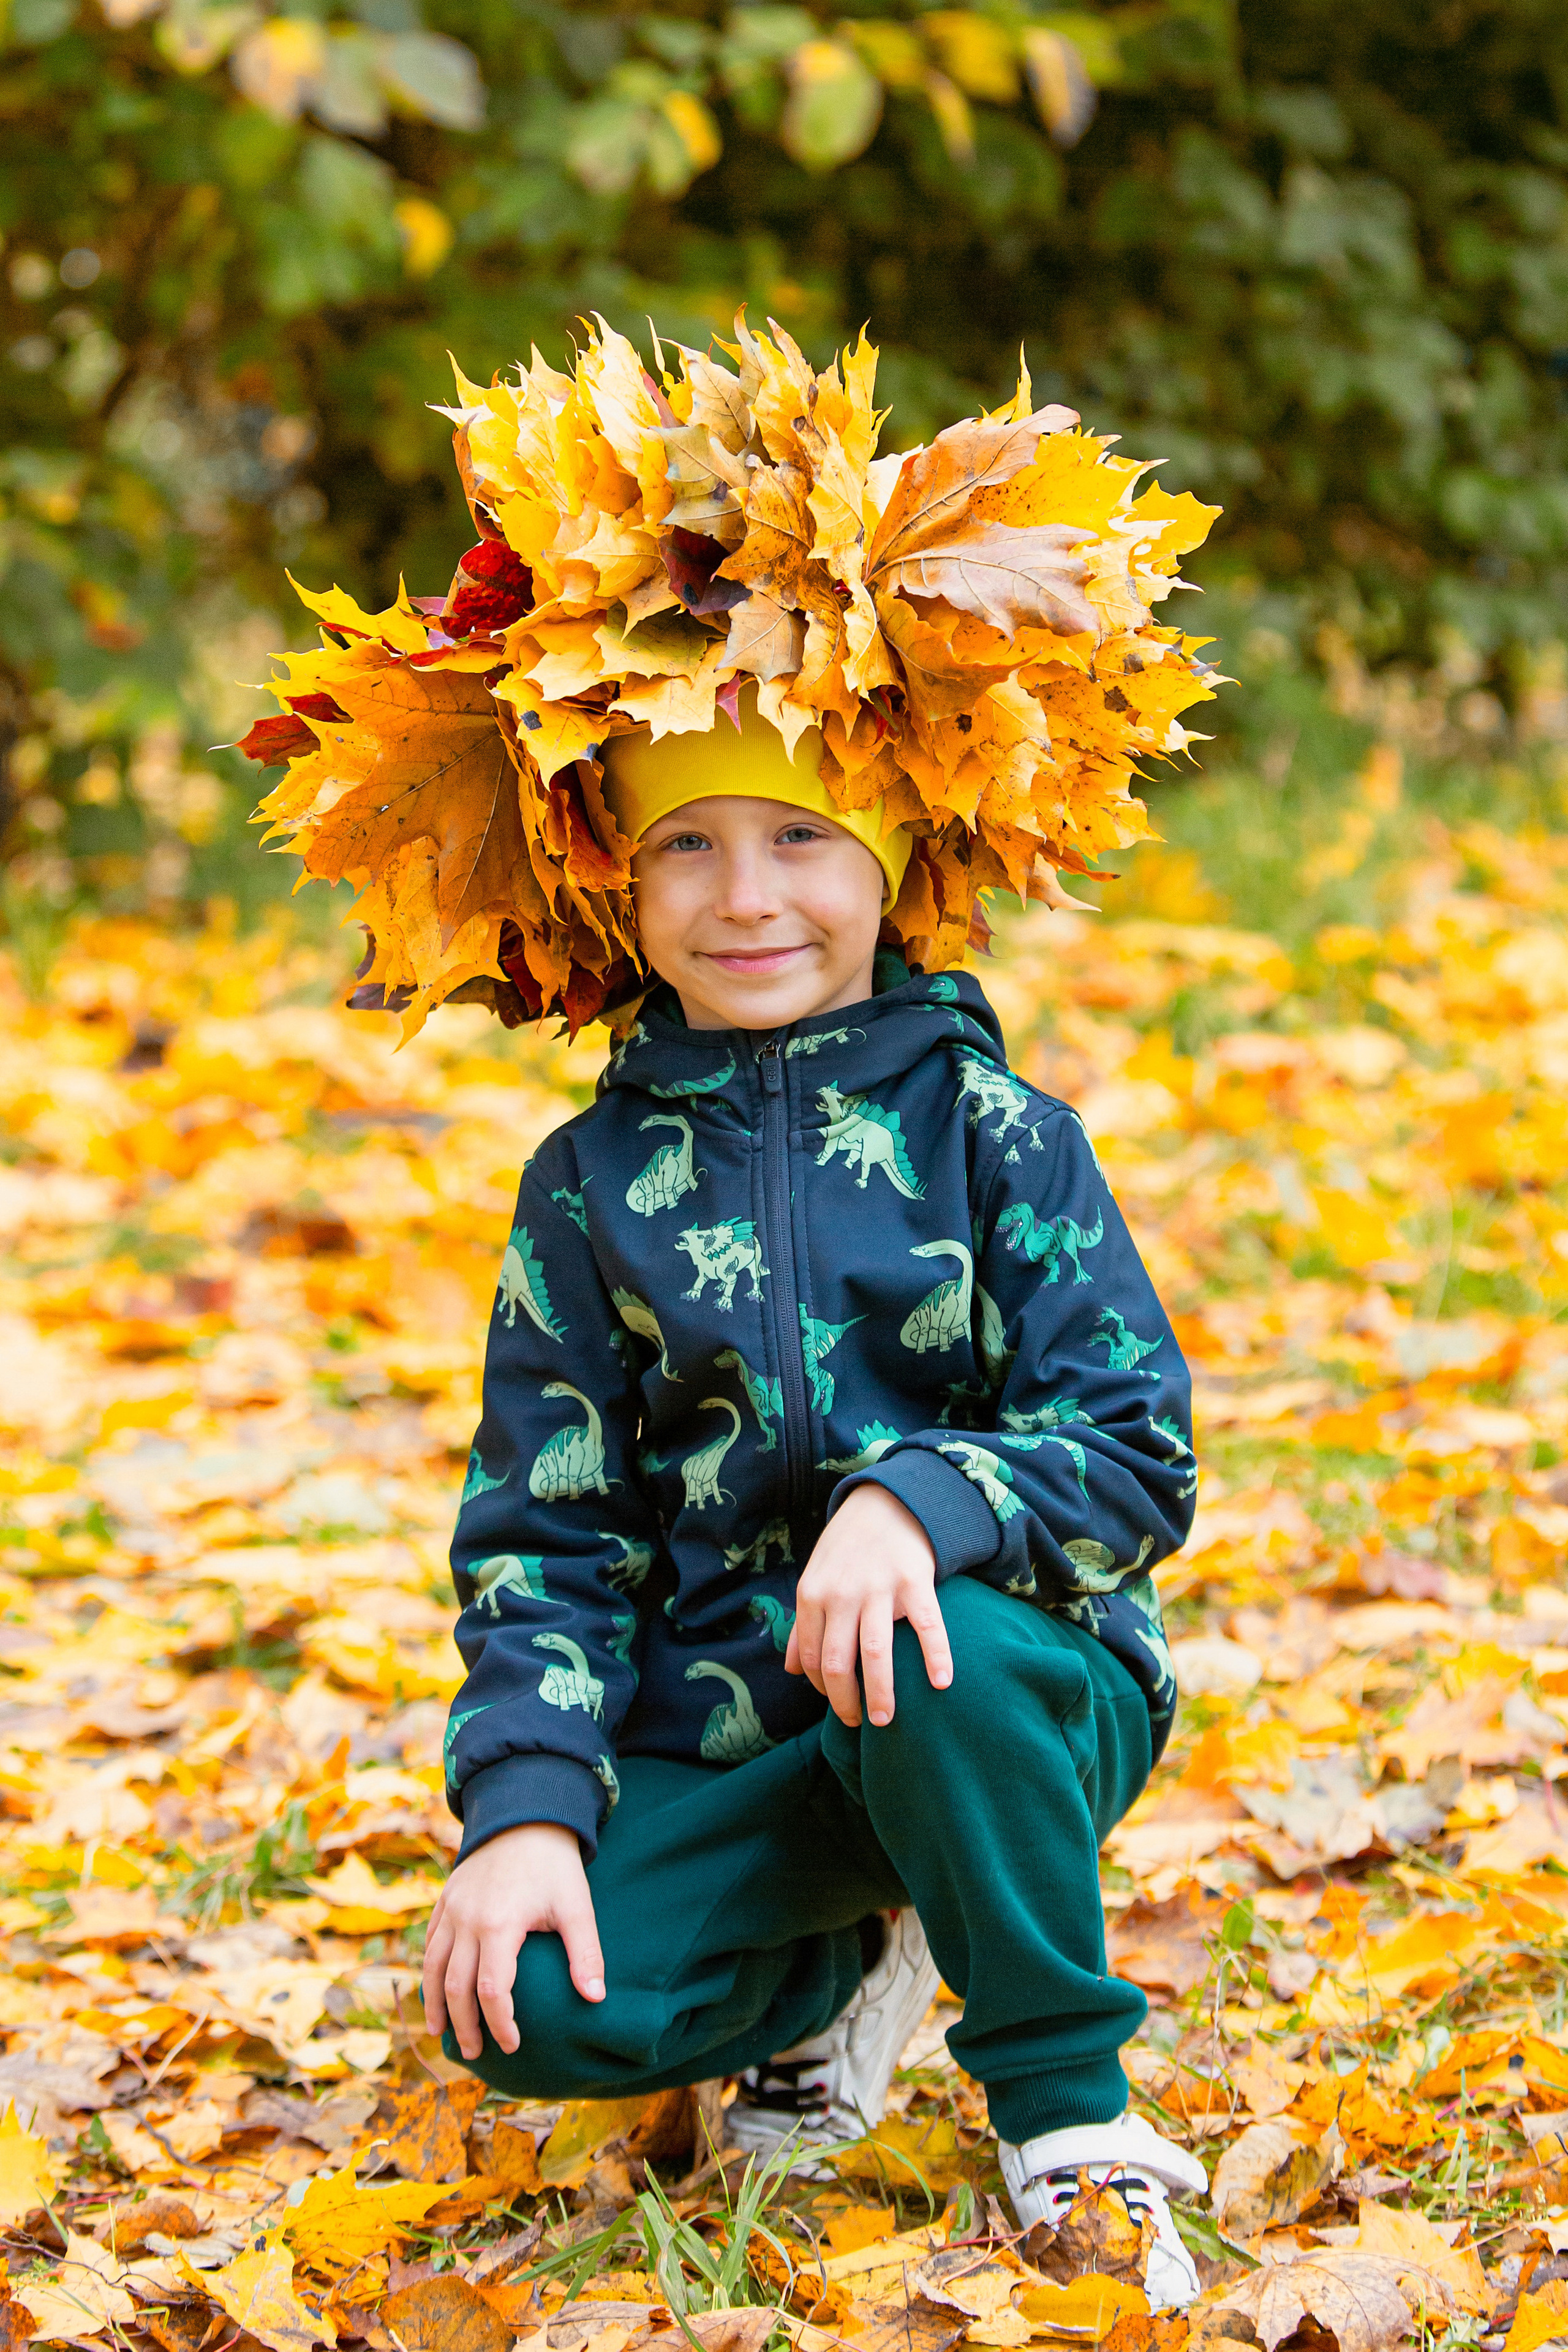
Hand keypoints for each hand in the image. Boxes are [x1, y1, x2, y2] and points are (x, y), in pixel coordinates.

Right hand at [422, 1821, 603, 2059]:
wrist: (525, 1813)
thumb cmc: (554, 1865)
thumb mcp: (576, 1906)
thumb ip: (585, 1953)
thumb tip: (596, 1998)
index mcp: (499, 1925)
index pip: (491, 1991)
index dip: (500, 2024)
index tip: (513, 2044)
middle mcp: (467, 1920)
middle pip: (455, 1988)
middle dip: (465, 2026)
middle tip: (476, 2053)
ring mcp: (452, 1909)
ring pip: (433, 1968)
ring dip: (436, 2006)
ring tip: (443, 2035)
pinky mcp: (445, 1899)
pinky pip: (430, 1943)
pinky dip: (429, 1972)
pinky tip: (435, 1991)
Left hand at [785, 1484, 951, 1729]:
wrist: (888, 1502)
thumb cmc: (848, 1549)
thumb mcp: (815, 1579)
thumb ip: (804, 1625)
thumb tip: (791, 1670)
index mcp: (813, 1594)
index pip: (812, 1657)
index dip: (823, 1687)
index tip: (839, 1702)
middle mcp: (842, 1593)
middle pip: (839, 1662)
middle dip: (846, 1701)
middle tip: (859, 1723)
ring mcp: (879, 1587)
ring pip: (876, 1652)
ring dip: (881, 1692)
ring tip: (885, 1721)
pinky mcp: (914, 1581)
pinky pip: (927, 1626)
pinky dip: (936, 1656)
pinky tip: (942, 1684)